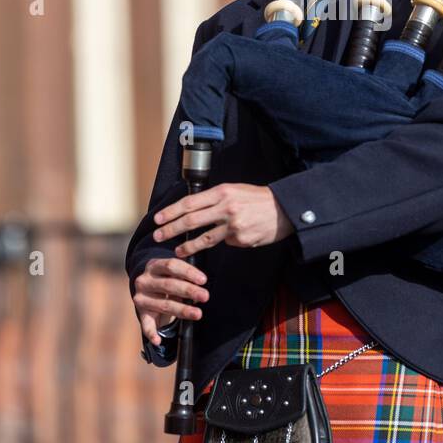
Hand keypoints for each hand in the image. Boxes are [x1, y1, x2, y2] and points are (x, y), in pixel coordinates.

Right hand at [132, 255, 209, 346]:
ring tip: (197, 314)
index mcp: (154, 266)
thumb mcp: (172, 272)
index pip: (171, 265)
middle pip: (168, 285)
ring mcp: (141, 298)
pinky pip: (146, 324)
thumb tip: (202, 281)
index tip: (203, 280)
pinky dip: (151, 333)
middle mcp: (144, 281)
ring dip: (182, 310)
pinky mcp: (141, 313)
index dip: (188, 272)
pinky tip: (158, 340)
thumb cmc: (166, 278)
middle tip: (205, 296)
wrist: (145, 286)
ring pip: (163, 304)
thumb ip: (184, 274)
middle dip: (189, 291)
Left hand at [153, 183, 294, 257]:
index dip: (171, 212)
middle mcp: (226, 208)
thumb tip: (192, 211)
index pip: (189, 203)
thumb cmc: (257, 198)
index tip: (157, 219)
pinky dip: (224, 242)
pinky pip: (225, 243)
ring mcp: (234, 226)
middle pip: (191, 221)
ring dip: (187, 247)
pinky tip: (232, 237)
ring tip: (178, 251)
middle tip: (158, 236)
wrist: (284, 209)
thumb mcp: (235, 190)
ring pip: (203, 239)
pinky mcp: (241, 240)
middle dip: (171, 230)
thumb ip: (214, 199)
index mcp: (222, 192)